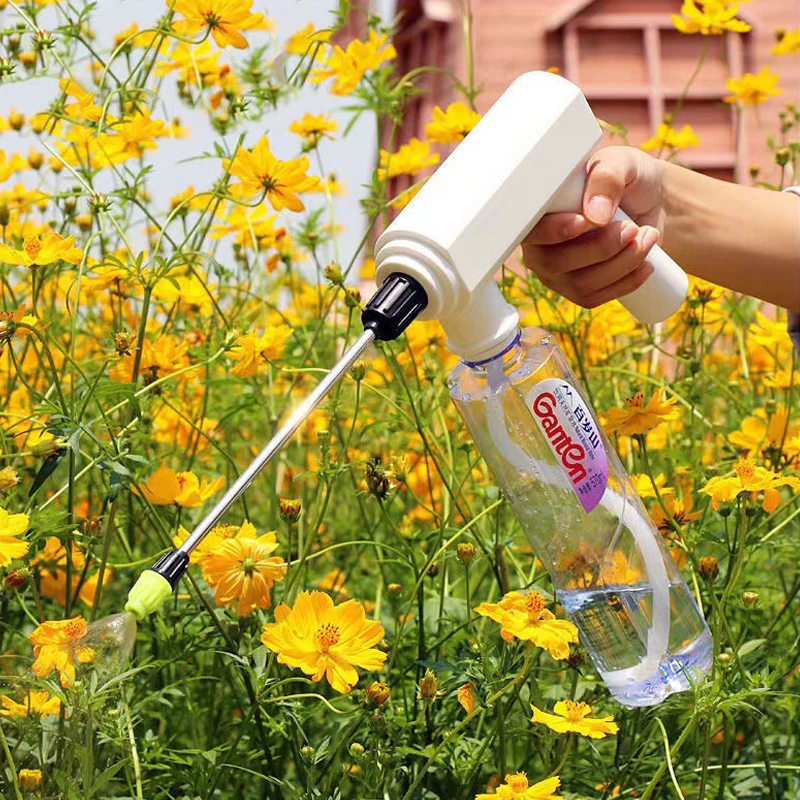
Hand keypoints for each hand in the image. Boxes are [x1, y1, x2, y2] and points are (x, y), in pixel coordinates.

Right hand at [521, 146, 667, 308]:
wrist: (649, 203)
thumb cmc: (626, 178)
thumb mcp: (621, 164)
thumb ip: (607, 178)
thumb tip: (595, 215)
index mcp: (538, 213)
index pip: (531, 230)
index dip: (553, 231)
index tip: (584, 222)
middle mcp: (539, 248)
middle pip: (556, 262)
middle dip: (601, 248)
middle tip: (633, 228)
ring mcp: (556, 274)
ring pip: (579, 284)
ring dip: (620, 264)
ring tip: (647, 237)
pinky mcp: (578, 291)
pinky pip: (593, 298)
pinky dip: (624, 284)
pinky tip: (646, 266)